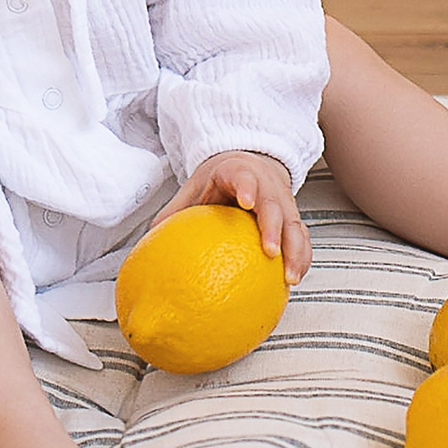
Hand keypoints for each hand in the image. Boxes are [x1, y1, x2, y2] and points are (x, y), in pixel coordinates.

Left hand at [153, 150, 309, 284]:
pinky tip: (293, 281)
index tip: (246, 202)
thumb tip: (145, 244)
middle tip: (270, 252)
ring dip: (295, 250)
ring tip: (289, 278)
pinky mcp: (293, 218)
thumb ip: (174, 213)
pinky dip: (302, 257)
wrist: (250, 166)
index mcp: (238, 173)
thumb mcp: (195, 190)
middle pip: (274, 204)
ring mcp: (283, 202)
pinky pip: (302, 238)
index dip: (248, 187)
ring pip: (294, 224)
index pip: (244, 177)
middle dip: (275, 227)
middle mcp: (266, 186)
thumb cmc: (218, 183)